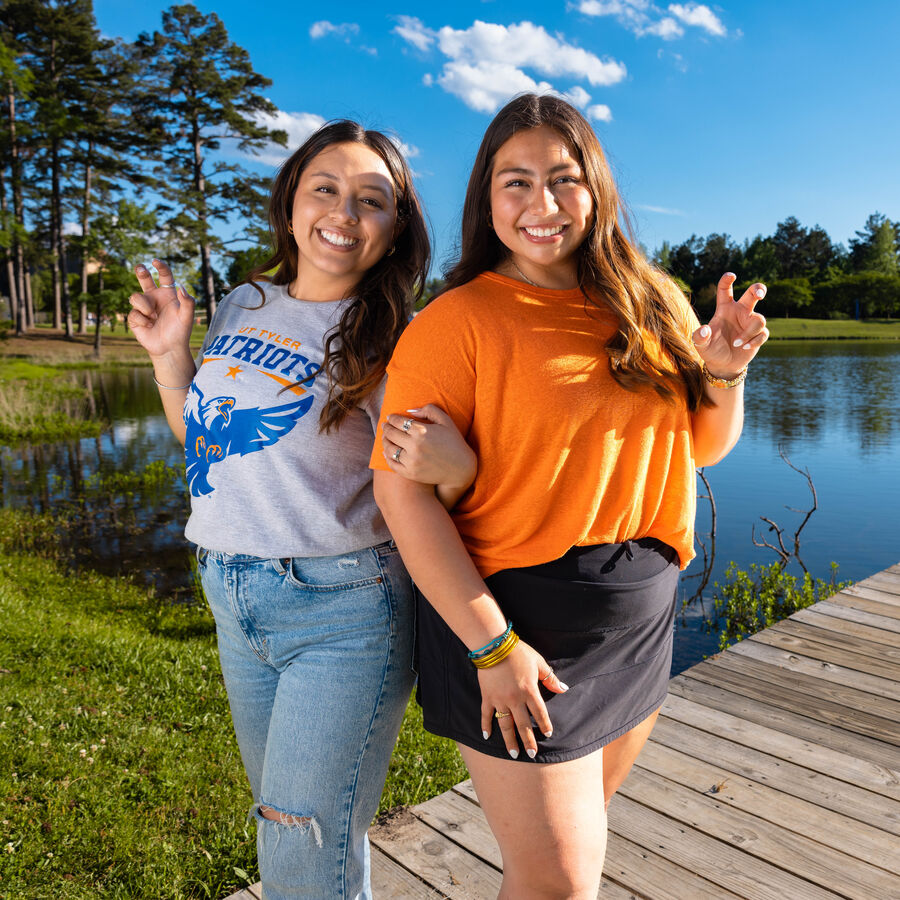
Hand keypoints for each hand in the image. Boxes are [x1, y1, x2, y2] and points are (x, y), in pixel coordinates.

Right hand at [128, 259, 195, 360]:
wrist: (169, 348)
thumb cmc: (180, 331)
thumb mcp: (187, 317)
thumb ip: (188, 302)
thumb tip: (181, 286)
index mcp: (167, 294)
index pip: (164, 276)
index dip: (160, 267)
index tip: (155, 261)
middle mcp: (154, 297)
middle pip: (144, 278)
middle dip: (141, 271)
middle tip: (140, 267)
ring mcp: (143, 307)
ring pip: (136, 296)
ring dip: (145, 307)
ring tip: (154, 317)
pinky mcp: (134, 317)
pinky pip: (134, 313)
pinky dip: (143, 320)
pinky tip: (149, 326)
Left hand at [382, 403, 475, 489]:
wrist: (460, 469)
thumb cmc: (454, 442)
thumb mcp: (446, 421)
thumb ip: (429, 410)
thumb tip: (410, 411)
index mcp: (422, 431)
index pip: (399, 422)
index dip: (392, 418)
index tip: (390, 417)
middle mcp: (415, 446)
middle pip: (391, 434)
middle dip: (386, 428)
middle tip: (385, 425)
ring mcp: (411, 461)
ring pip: (389, 449)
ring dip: (384, 441)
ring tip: (385, 437)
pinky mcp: (410, 473)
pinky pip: (392, 464)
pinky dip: (387, 456)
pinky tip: (387, 451)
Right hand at [478, 641, 567, 758]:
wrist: (493, 645)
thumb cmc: (518, 652)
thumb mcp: (538, 663)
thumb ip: (550, 678)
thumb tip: (563, 689)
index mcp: (529, 691)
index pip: (540, 713)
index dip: (545, 725)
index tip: (548, 734)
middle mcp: (515, 699)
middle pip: (523, 724)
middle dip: (528, 741)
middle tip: (531, 755)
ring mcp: (499, 699)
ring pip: (505, 724)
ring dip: (509, 740)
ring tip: (513, 754)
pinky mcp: (487, 696)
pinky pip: (486, 715)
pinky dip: (485, 726)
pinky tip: (486, 737)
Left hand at [692, 273, 768, 378]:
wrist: (723, 365)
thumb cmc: (711, 350)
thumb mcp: (701, 345)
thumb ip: (700, 337)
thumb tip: (704, 329)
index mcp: (724, 309)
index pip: (725, 291)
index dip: (727, 281)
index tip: (731, 276)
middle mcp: (739, 312)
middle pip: (752, 294)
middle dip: (758, 289)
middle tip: (759, 293)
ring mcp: (750, 322)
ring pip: (759, 319)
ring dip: (748, 333)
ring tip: (736, 344)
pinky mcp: (759, 334)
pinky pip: (763, 333)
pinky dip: (754, 341)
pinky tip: (745, 348)